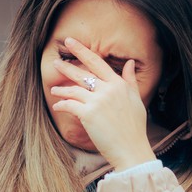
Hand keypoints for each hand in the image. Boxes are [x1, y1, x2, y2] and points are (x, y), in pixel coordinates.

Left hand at [49, 37, 154, 169]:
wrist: (131, 150)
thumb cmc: (134, 128)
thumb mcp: (136, 100)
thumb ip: (130, 80)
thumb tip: (129, 62)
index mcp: (119, 85)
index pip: (98, 63)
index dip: (82, 51)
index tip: (71, 42)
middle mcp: (108, 90)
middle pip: (82, 74)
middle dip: (67, 66)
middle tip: (56, 61)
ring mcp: (97, 101)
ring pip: (73, 89)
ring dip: (61, 89)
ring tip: (54, 89)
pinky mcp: (88, 114)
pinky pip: (69, 105)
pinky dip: (62, 104)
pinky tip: (57, 106)